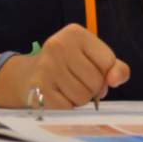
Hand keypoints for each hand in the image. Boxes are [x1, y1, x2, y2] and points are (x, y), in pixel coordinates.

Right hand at [0, 24, 129, 108]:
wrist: (27, 76)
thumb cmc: (68, 66)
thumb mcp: (93, 58)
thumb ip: (115, 68)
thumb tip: (114, 80)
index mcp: (75, 33)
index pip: (108, 61)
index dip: (104, 73)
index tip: (90, 70)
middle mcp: (58, 45)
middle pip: (96, 81)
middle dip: (91, 88)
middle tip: (75, 81)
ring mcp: (46, 66)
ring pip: (83, 97)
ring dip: (79, 99)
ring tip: (65, 88)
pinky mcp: (37, 88)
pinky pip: (68, 108)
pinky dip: (66, 108)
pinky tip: (55, 96)